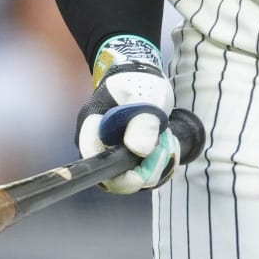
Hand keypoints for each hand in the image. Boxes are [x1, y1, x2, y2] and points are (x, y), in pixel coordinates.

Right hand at [77, 35, 186, 193]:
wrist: (140, 78)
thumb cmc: (140, 83)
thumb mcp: (146, 96)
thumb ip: (143, 121)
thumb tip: (140, 151)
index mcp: (91, 127)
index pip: (96, 166)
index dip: (124, 175)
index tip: (154, 157)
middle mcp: (95, 146)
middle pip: (117, 179)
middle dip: (149, 168)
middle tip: (166, 143)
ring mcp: (109, 154)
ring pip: (133, 178)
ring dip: (157, 163)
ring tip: (167, 136)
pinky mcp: (124, 159)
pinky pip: (141, 173)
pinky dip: (158, 163)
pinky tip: (166, 143)